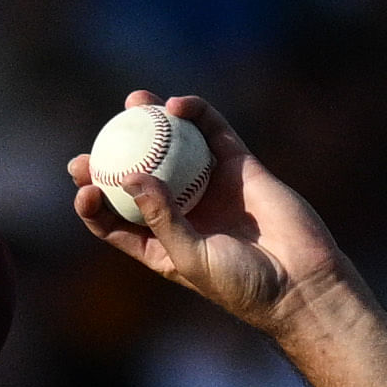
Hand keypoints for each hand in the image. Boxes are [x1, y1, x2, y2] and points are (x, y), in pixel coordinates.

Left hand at [69, 93, 353, 336]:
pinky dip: (195, 114)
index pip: (117, 221)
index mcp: (162, 245)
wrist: (301, 280)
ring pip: (173, 147)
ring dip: (152, 122)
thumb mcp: (191, 258)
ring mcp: (209, 186)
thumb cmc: (243, 284)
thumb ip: (162, 219)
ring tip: (134, 101)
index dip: (94, 203)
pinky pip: (212, 132)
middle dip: (114, 156)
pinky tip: (177, 105)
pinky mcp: (238, 165)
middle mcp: (182, 212)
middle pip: (138, 178)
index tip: (84, 185)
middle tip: (96, 140)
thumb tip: (130, 177)